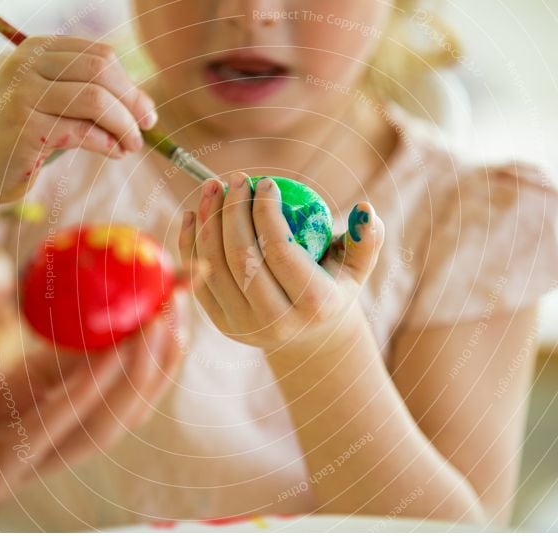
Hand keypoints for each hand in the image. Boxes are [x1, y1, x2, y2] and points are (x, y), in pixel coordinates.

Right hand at [0, 36, 156, 201]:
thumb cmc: (22, 136)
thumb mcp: (55, 105)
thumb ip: (88, 96)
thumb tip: (144, 106)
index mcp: (37, 50)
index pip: (99, 56)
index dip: (130, 84)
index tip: (146, 111)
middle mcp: (27, 65)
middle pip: (100, 72)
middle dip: (132, 102)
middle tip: (147, 127)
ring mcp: (22, 94)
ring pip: (96, 101)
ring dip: (124, 126)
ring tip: (133, 145)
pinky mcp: (24, 126)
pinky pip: (82, 131)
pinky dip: (107, 144)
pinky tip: (115, 154)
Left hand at [0, 149, 189, 519]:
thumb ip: (49, 307)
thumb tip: (97, 255)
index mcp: (52, 409)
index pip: (127, 383)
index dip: (164, 341)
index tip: (185, 291)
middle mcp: (47, 442)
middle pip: (125, 410)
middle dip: (162, 360)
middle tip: (179, 306)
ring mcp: (21, 464)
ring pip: (99, 429)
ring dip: (137, 377)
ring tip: (158, 325)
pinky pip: (47, 435)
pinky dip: (85, 396)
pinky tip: (111, 354)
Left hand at [177, 173, 384, 353]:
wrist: (308, 334)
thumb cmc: (334, 284)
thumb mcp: (357, 265)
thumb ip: (367, 237)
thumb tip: (364, 208)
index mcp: (313, 303)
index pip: (281, 251)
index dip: (267, 212)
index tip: (266, 182)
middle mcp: (276, 321)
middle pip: (243, 259)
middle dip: (234, 212)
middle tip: (236, 179)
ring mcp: (243, 326)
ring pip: (214, 267)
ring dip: (208, 222)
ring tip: (212, 187)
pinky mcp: (220, 323)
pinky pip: (198, 279)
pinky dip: (191, 244)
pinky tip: (194, 213)